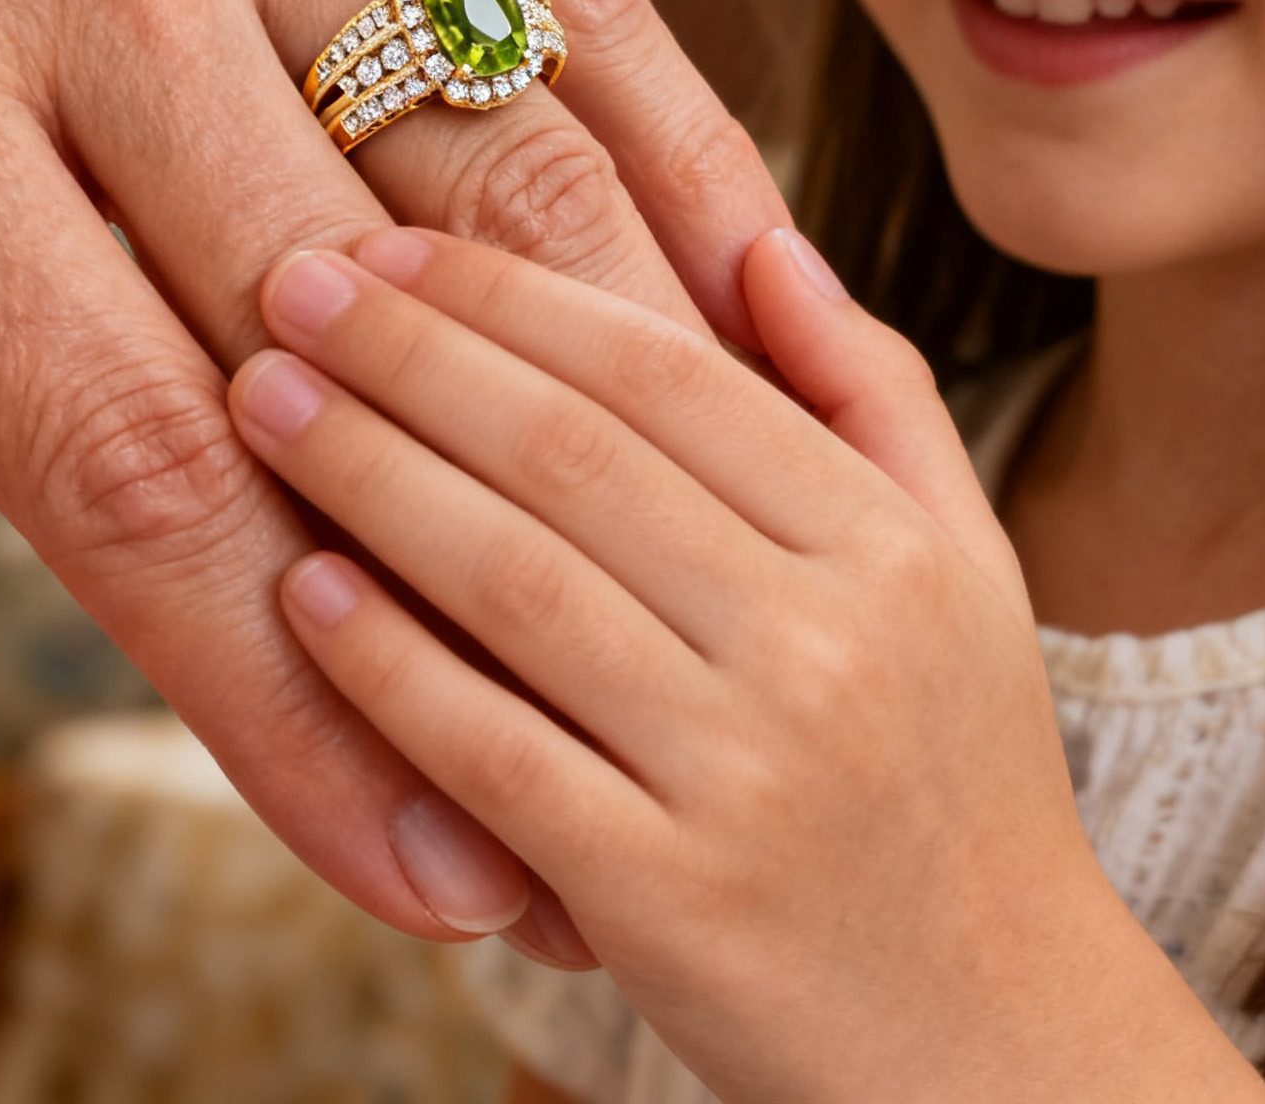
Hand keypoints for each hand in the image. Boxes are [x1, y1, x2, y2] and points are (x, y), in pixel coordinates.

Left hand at [230, 227, 1264, 1103]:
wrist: (1005, 1044)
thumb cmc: (956, 775)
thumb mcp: (962, 564)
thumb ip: (871, 392)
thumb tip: (764, 241)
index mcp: (884, 540)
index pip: (665, 366)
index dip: (509, 293)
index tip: (391, 242)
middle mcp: (823, 638)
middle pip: (572, 453)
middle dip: (407, 354)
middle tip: (284, 282)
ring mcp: (746, 771)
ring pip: (517, 582)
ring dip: (368, 476)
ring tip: (259, 399)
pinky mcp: (669, 901)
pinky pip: (493, 753)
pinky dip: (387, 667)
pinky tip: (300, 590)